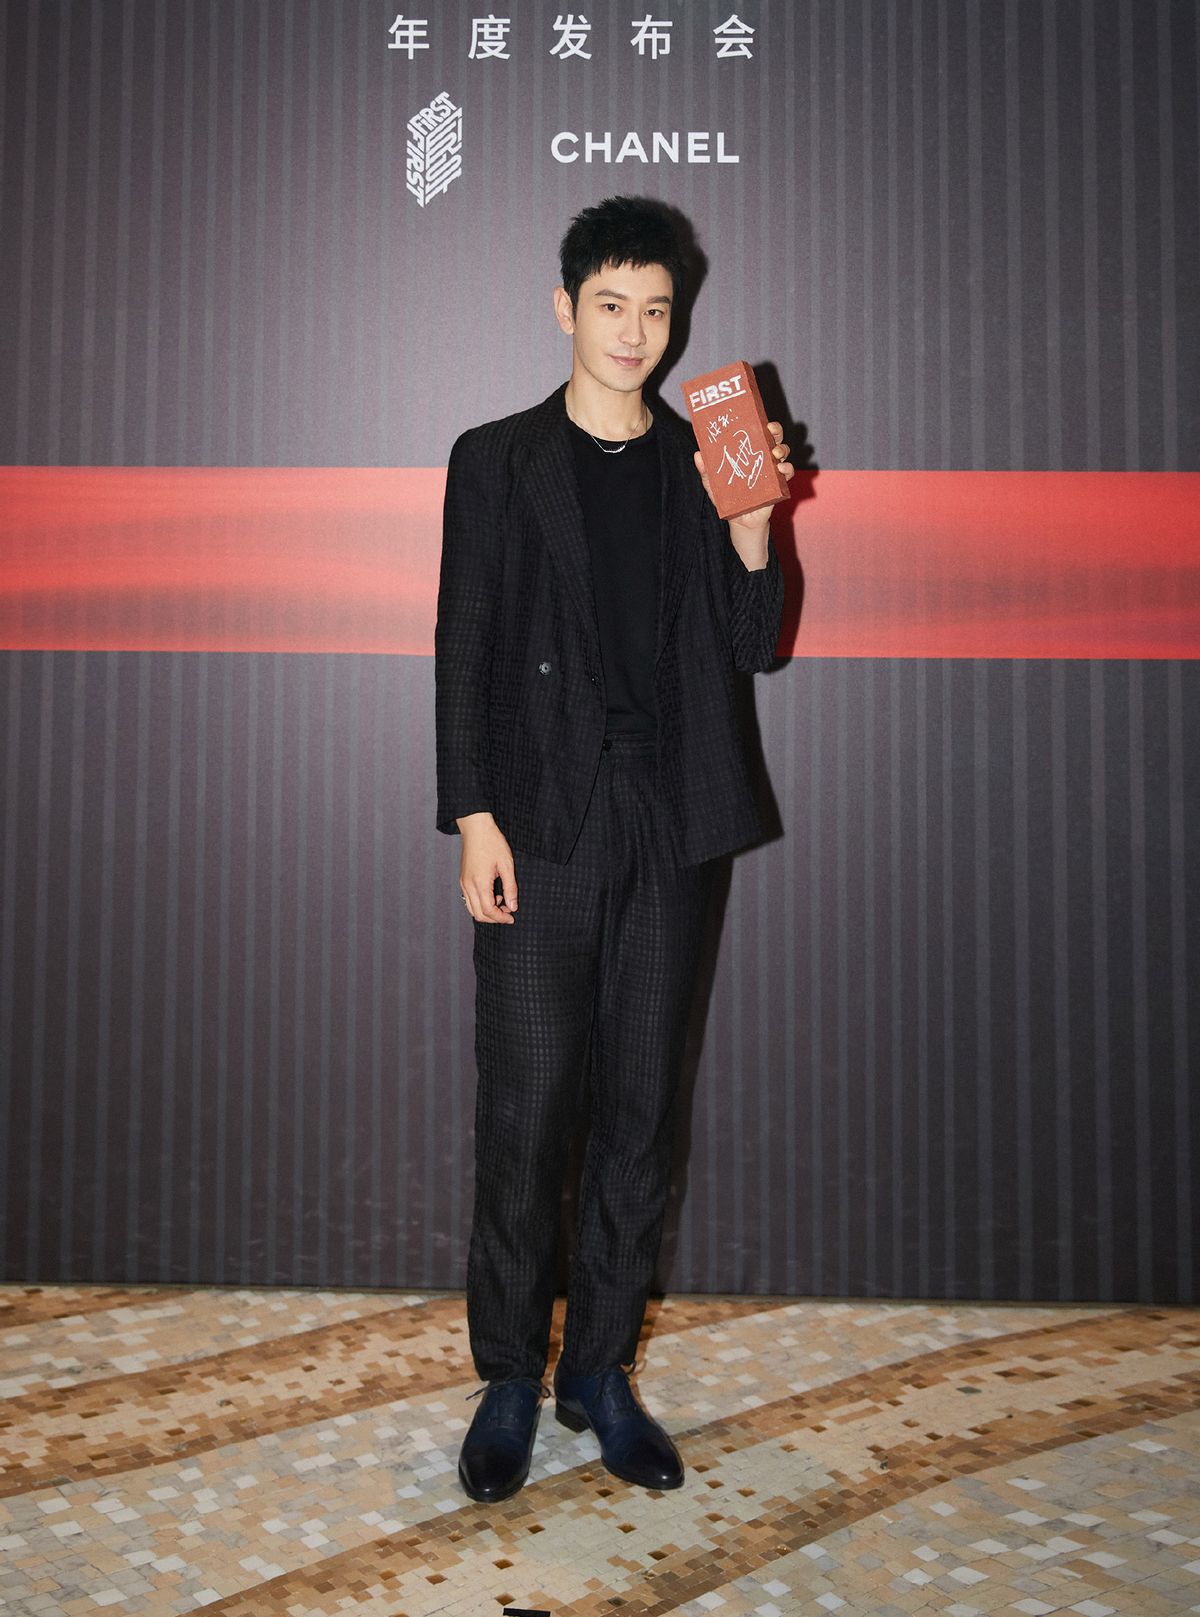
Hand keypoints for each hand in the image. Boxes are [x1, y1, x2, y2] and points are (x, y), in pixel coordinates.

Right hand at [457, 812, 517, 922]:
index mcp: (480, 883)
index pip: (488, 911)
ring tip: (501, 902)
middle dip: (494, 918)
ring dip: (486, 912)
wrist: (476, 828)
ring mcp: (463, 883)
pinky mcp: (463, 879)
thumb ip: (510, 888)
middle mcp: (468, 886)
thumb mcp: (507, 865)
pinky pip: (469, 899)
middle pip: (478, 914)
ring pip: (471, 908)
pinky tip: (492, 894)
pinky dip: (480, 904)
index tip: (512, 917)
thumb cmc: (492, 843)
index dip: (501, 918)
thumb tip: (513, 907)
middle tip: (508, 912)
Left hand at [693, 419, 793, 538]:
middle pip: (774, 438)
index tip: (759, 418)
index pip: (757, 433)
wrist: (739, 520)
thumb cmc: (727, 497)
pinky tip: (781, 469)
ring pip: (783, 452)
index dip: (760, 423)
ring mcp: (772, 471)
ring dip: (782, 449)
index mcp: (748, 453)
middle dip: (776, 430)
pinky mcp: (779, 485)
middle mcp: (763, 458)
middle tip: (770, 429)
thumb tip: (698, 454)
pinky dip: (788, 469)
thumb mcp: (713, 483)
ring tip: (775, 453)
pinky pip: (788, 473)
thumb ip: (706, 470)